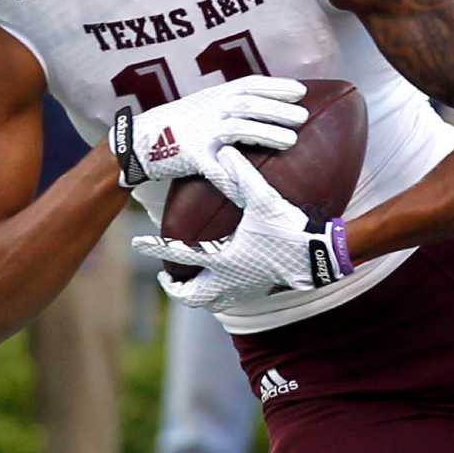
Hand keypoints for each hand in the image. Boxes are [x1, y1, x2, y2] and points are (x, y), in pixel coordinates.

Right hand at [111, 75, 307, 198]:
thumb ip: (231, 102)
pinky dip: (234, 183)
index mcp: (216, 95)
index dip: (277, 86)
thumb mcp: (204, 103)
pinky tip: (250, 193)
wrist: (139, 139)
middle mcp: (210, 109)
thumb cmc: (179, 123)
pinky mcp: (192, 155)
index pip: (250, 84)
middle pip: (250, 105)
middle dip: (279, 109)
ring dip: (268, 134)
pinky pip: (218, 170)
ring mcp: (201, 131)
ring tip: (291, 140)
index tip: (301, 90)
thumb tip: (268, 104)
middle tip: (303, 117)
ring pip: (240, 129)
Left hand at [131, 148, 353, 310]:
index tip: (137, 243)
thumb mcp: (263, 198)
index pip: (179, 255)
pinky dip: (218, 297)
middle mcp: (228, 280)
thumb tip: (224, 149)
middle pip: (190, 295)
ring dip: (195, 296)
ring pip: (209, 303)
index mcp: (222, 259)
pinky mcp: (258, 291)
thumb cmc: (287, 229)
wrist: (316, 256)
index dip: (155, 248)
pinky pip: (230, 301)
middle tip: (165, 277)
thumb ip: (242, 173)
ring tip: (188, 287)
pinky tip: (222, 286)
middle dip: (174, 287)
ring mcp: (243, 289)